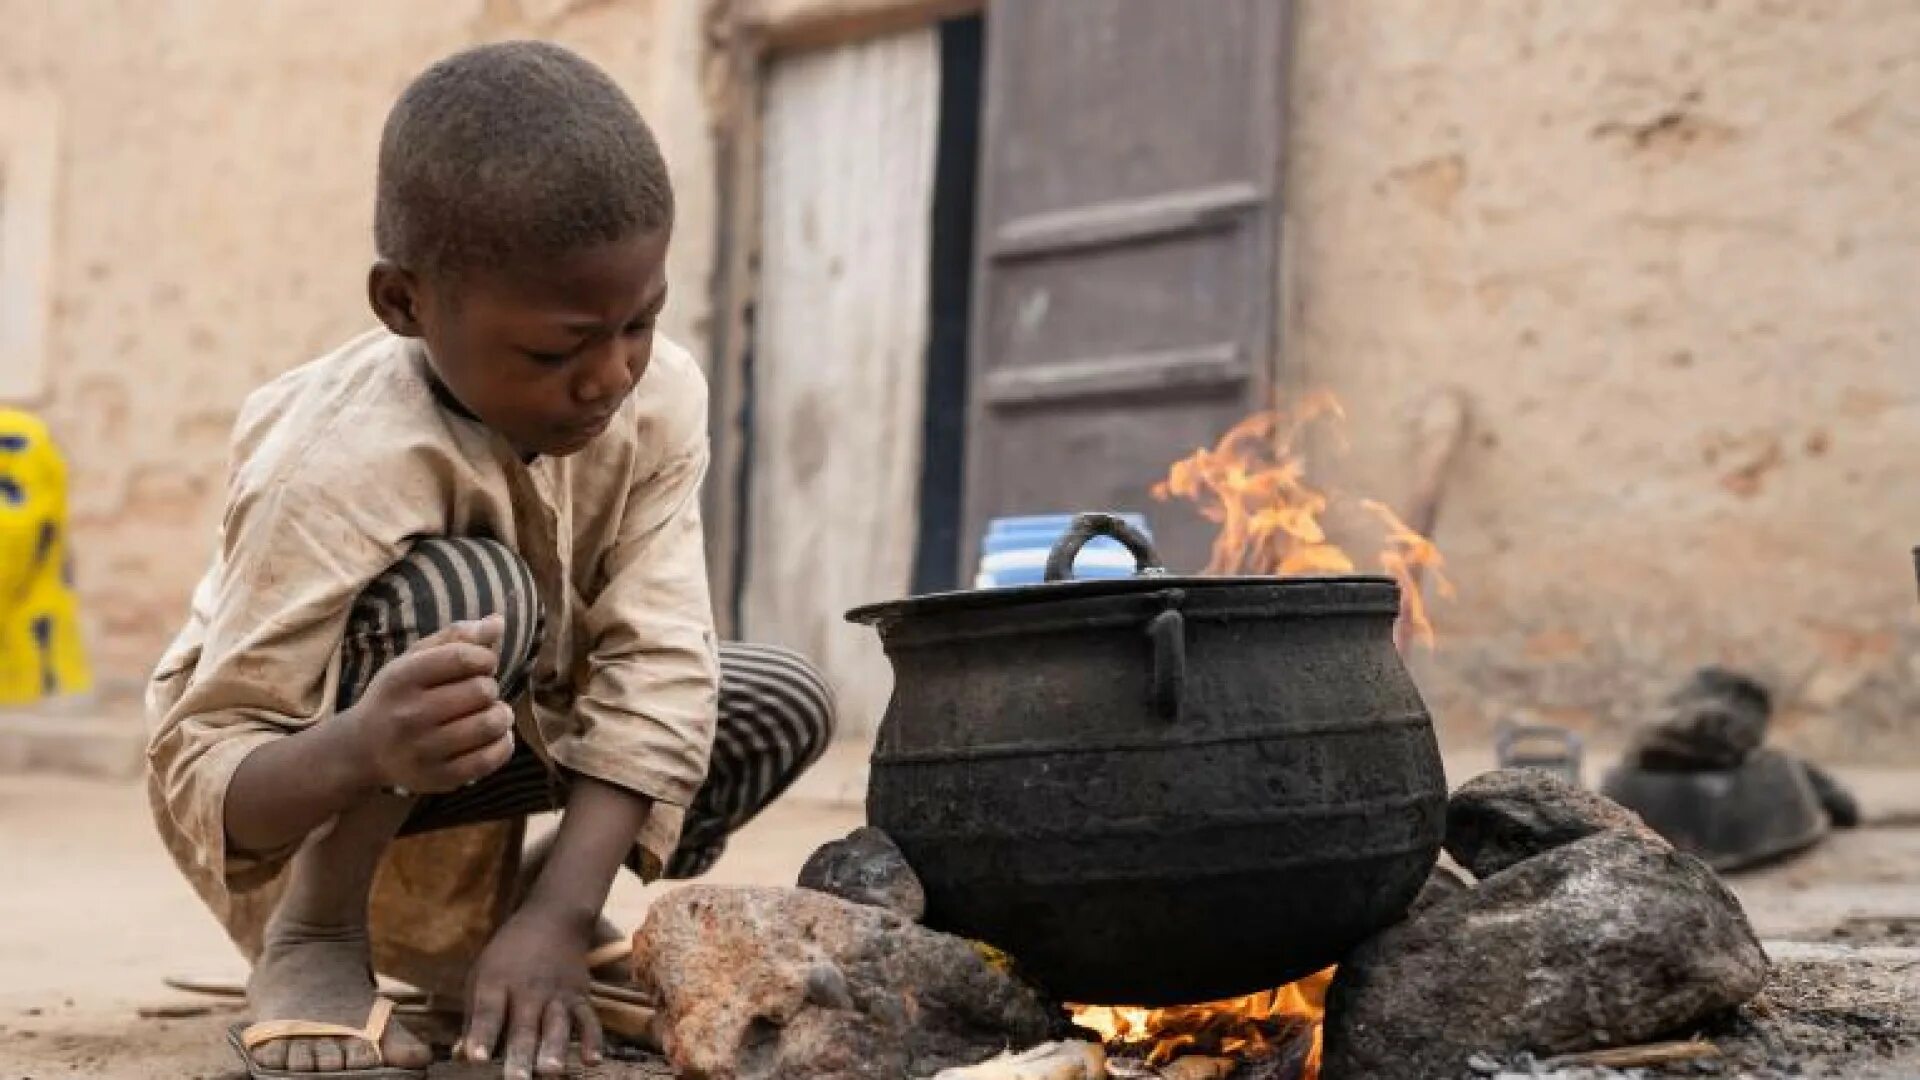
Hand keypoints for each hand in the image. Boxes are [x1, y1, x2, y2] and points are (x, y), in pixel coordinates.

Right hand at [349, 614, 515, 794]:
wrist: (363, 750)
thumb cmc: (398, 696)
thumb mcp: (415, 659)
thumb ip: (456, 637)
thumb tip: (498, 622)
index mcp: (403, 678)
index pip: (463, 658)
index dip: (485, 658)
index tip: (482, 664)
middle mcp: (410, 715)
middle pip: (481, 691)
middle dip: (489, 688)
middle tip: (479, 693)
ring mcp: (424, 751)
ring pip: (489, 725)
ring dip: (501, 715)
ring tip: (492, 713)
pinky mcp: (439, 778)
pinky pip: (490, 758)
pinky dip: (504, 743)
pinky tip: (495, 735)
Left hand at [459, 907, 604, 1077]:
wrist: (554, 919)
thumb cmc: (509, 956)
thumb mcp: (482, 976)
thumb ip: (474, 1018)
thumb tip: (461, 1056)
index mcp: (496, 982)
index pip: (488, 1012)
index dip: (482, 1035)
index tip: (476, 1059)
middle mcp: (528, 989)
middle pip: (523, 1025)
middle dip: (520, 1053)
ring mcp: (558, 993)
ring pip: (557, 1024)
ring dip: (554, 1049)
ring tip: (550, 1073)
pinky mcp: (580, 996)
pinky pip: (588, 1019)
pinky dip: (593, 1039)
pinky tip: (592, 1060)